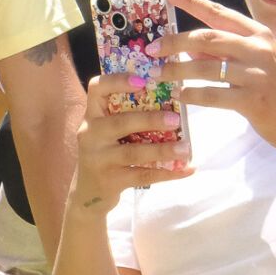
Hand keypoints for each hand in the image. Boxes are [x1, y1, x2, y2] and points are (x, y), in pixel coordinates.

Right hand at [73, 73, 193, 204]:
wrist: (87, 193)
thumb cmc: (105, 153)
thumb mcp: (106, 131)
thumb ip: (126, 114)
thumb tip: (171, 99)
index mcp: (92, 116)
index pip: (96, 88)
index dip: (118, 81)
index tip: (143, 81)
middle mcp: (90, 135)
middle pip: (120, 122)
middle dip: (150, 120)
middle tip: (176, 119)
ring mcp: (99, 159)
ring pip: (133, 152)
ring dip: (163, 150)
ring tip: (186, 148)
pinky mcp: (110, 181)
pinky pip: (143, 176)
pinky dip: (168, 173)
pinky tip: (187, 170)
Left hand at [153, 0, 275, 154]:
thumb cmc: (274, 89)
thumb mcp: (253, 61)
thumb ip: (223, 51)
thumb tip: (186, 45)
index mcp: (258, 34)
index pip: (218, 12)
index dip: (190, 0)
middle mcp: (258, 49)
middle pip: (206, 37)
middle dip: (174, 42)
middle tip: (151, 49)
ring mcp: (256, 74)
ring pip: (205, 67)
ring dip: (176, 71)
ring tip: (158, 76)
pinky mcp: (252, 99)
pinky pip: (212, 94)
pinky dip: (191, 94)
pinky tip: (179, 95)